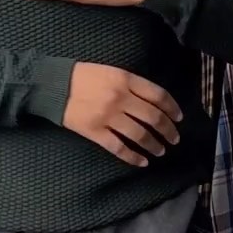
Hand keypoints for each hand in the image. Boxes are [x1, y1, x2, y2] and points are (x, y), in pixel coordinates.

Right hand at [65, 63, 181, 166]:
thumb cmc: (82, 75)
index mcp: (125, 79)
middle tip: (174, 138)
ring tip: (161, 151)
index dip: (172, 108)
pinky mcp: (95, 132)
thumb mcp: (111, 71)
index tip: (179, 118)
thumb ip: (131, 84)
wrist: (53, 85)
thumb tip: (153, 102)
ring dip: (154, 145)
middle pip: (153, 117)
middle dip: (168, 130)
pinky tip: (142, 162)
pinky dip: (133, 157)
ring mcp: (108, 117)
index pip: (158, 95)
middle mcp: (120, 98)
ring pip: (140, 135)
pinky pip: (119, 148)